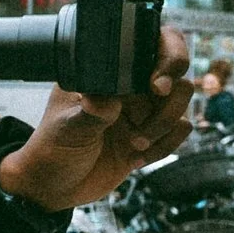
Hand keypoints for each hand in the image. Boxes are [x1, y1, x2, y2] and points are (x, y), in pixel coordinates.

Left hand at [0, 29, 193, 210]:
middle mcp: (128, 87)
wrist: (54, 188)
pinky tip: (136, 158)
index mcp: (105, 73)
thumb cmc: (52, 149)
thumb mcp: (67, 129)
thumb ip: (90, 113)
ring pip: (181, 103)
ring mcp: (142, 110)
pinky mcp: (152, 136)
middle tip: (153, 114)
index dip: (167, 56)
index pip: (148, 44)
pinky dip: (165, 146)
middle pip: (176, 74)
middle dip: (170, 100)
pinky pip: (179, 131)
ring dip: (164, 126)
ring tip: (134, 144)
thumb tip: (106, 100)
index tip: (156, 84)